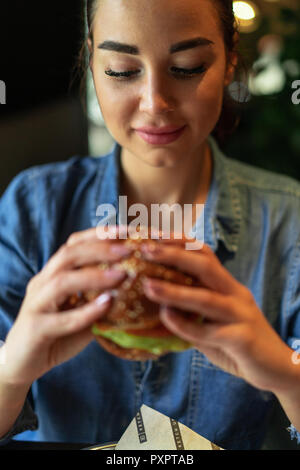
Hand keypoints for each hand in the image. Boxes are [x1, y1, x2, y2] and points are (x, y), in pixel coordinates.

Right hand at [2, 226, 133, 386]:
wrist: (22, 364)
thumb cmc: (58, 335)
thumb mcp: (83, 312)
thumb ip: (102, 299)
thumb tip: (139, 288)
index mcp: (54, 274)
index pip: (74, 244)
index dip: (100, 234)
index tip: (128, 231)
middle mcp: (43, 283)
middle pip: (68, 255)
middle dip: (100, 248)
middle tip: (129, 249)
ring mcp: (36, 304)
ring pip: (61, 282)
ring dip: (94, 276)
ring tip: (122, 275)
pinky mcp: (35, 329)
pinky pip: (61, 319)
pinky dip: (86, 311)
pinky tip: (107, 305)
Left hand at [140, 240, 296, 393]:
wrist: (279, 369)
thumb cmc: (239, 344)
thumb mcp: (214, 323)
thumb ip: (191, 315)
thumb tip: (155, 309)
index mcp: (228, 286)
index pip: (205, 254)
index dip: (180, 242)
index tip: (154, 236)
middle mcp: (235, 294)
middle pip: (205, 266)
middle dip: (174, 255)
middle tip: (146, 250)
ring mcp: (241, 314)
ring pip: (206, 297)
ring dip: (174, 291)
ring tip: (148, 286)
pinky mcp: (242, 338)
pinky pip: (209, 331)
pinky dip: (185, 324)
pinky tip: (166, 318)